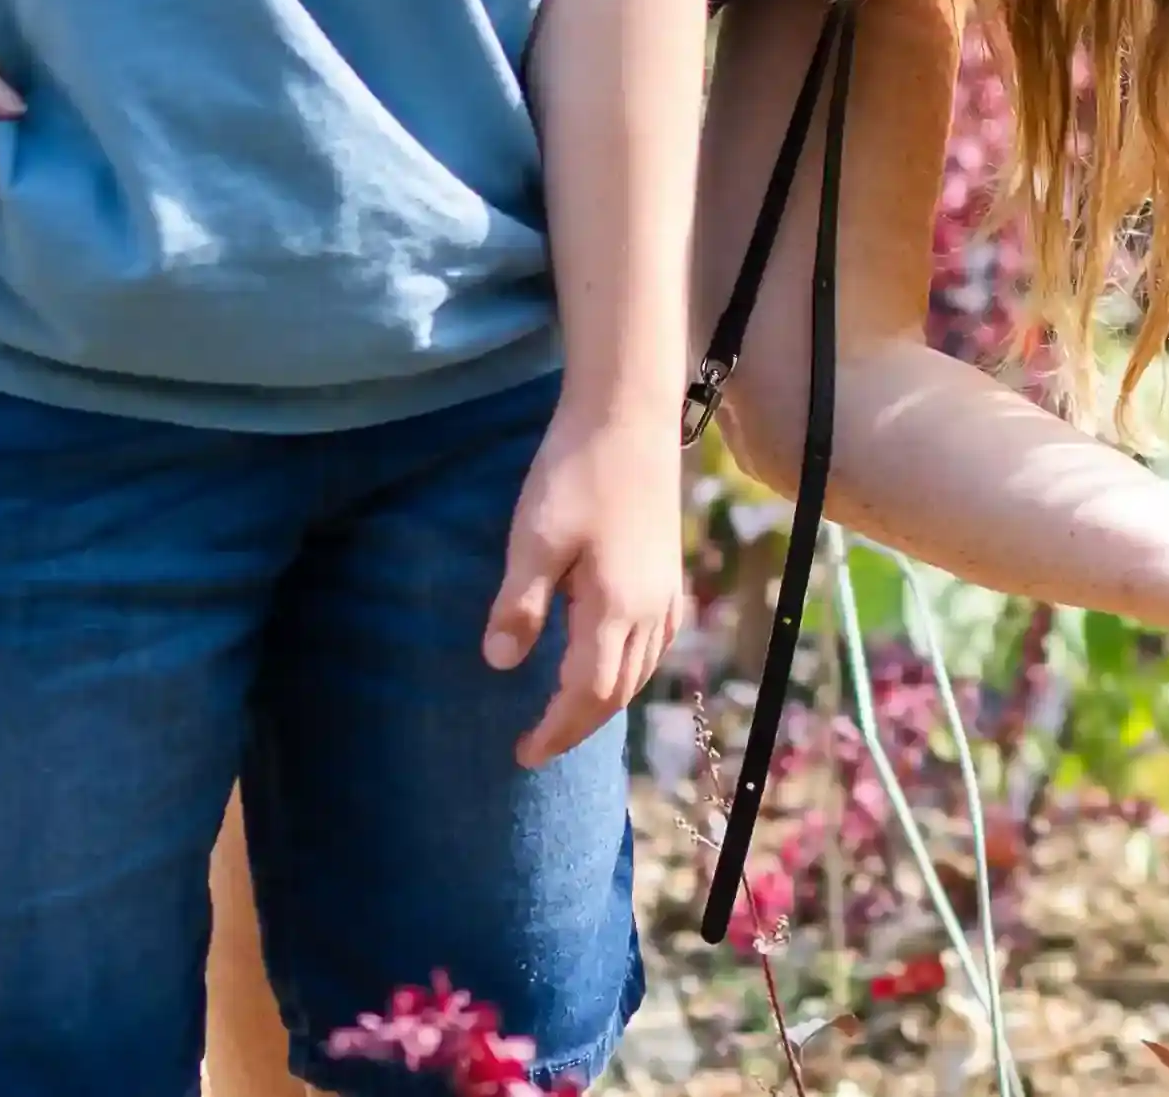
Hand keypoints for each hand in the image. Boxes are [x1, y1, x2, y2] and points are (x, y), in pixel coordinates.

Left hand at [487, 391, 682, 769]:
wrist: (630, 414)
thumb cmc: (577, 472)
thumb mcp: (534, 539)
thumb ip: (520, 605)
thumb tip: (500, 664)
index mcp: (616, 608)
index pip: (588, 695)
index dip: (556, 731)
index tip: (522, 754)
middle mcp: (650, 608)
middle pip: (619, 691)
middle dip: (579, 724)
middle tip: (537, 743)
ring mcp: (665, 588)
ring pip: (642, 668)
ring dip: (606, 701)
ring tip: (569, 712)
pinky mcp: (667, 568)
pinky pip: (655, 641)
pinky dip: (631, 668)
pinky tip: (613, 658)